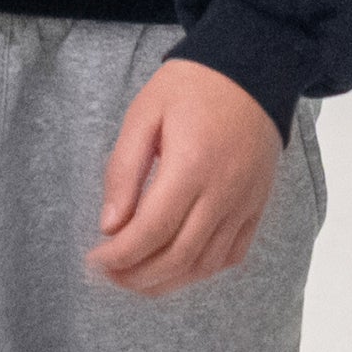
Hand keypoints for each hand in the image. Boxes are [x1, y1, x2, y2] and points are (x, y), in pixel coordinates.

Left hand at [89, 58, 278, 295]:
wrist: (252, 71)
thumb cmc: (191, 87)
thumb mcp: (144, 114)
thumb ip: (123, 170)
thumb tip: (109, 225)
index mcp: (192, 166)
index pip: (152, 230)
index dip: (120, 255)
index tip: (95, 260)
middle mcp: (223, 193)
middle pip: (178, 257)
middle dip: (137, 276)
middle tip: (109, 273)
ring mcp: (245, 204)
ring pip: (205, 264)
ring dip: (167, 281)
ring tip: (134, 277)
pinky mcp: (257, 207)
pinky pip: (231, 255)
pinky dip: (200, 271)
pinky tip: (175, 268)